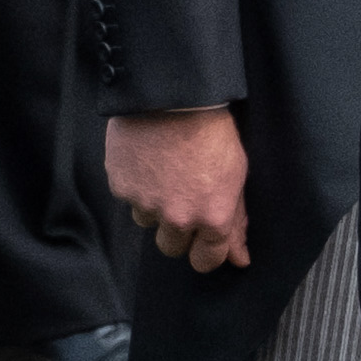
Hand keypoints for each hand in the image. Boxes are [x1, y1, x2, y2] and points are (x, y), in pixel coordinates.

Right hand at [105, 107, 251, 270]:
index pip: (207, 260)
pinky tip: (148, 163)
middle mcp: (177, 218)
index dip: (206, 253)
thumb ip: (236, 220)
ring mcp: (145, 205)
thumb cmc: (213, 133)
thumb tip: (240, 259)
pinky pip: (129, 199)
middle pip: (172, 248)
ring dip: (156, 206)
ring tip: (165, 173)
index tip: (205, 245)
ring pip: (148, 222)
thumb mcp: (237, 175)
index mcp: (212, 216)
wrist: (173, 101)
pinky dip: (137, 186)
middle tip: (184, 202)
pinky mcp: (121, 189)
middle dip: (179, 232)